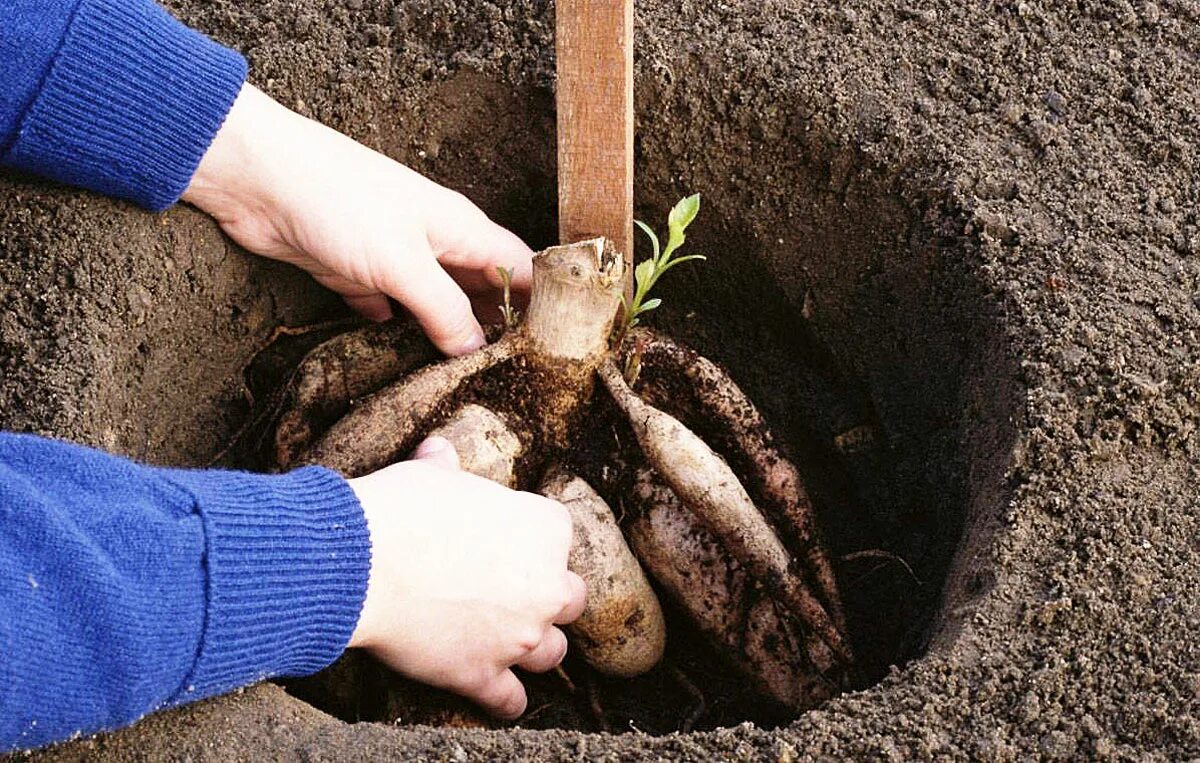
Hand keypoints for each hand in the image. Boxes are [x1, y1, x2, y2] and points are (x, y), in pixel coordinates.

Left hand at [183, 84, 533, 355]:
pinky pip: (387, 306)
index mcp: (460, 228)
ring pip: (435, 301)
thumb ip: (444, 309)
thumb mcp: (403, 263)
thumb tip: (475, 350)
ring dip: (446, 333)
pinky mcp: (355, 270)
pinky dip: (395, 329)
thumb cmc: (338, 202)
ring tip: (465, 378)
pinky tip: (401, 357)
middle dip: (497, 326)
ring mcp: (394, 255)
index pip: (521, 266)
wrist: (257, 178)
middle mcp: (434, 240)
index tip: (557, 347)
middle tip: (512, 375)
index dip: (543, 302)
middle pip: (481, 288)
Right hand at [345, 437, 586, 718]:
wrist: (361, 562)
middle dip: (546, 597)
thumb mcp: (430, 476)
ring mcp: (518, 635)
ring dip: (535, 648)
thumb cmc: (400, 510)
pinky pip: (510, 699)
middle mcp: (545, 585)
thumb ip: (446, 467)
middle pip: (569, 598)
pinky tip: (502, 697)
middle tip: (516, 593)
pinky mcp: (482, 674)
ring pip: (551, 652)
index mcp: (544, 529)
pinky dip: (506, 700)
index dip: (531, 541)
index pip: (558, 534)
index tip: (508, 544)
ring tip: (514, 643)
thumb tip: (438, 450)